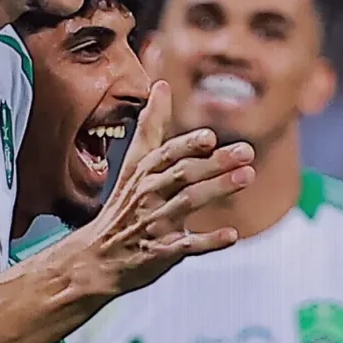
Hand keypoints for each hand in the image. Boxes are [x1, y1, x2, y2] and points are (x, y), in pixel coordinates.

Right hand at [74, 81, 253, 295]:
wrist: (96, 258)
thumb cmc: (124, 205)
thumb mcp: (134, 163)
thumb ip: (151, 126)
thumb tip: (161, 84)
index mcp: (143, 172)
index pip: (166, 154)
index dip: (186, 145)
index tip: (209, 137)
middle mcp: (148, 195)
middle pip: (181, 175)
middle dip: (213, 163)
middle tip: (246, 152)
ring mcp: (154, 224)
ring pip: (186, 203)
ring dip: (217, 189)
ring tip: (246, 177)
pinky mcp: (161, 252)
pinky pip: (187, 245)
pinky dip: (209, 241)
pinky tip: (232, 235)